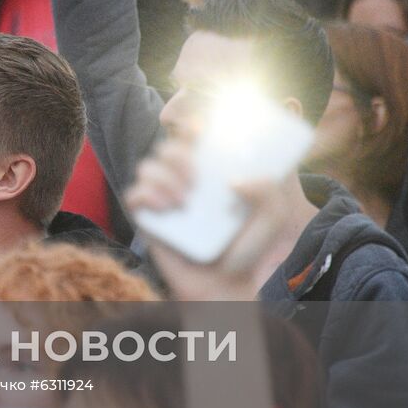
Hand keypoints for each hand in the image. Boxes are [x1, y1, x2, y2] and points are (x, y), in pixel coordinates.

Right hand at [124, 138, 290, 299]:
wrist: (226, 284)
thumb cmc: (247, 249)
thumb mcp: (273, 218)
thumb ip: (269, 193)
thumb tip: (236, 180)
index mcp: (211, 171)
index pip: (194, 135)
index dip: (191, 123)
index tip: (201, 129)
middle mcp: (184, 179)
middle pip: (167, 145)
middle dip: (178, 153)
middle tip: (195, 177)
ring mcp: (163, 197)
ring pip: (147, 166)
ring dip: (164, 177)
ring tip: (184, 201)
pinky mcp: (148, 217)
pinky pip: (134, 193)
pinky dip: (148, 195)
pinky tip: (169, 209)